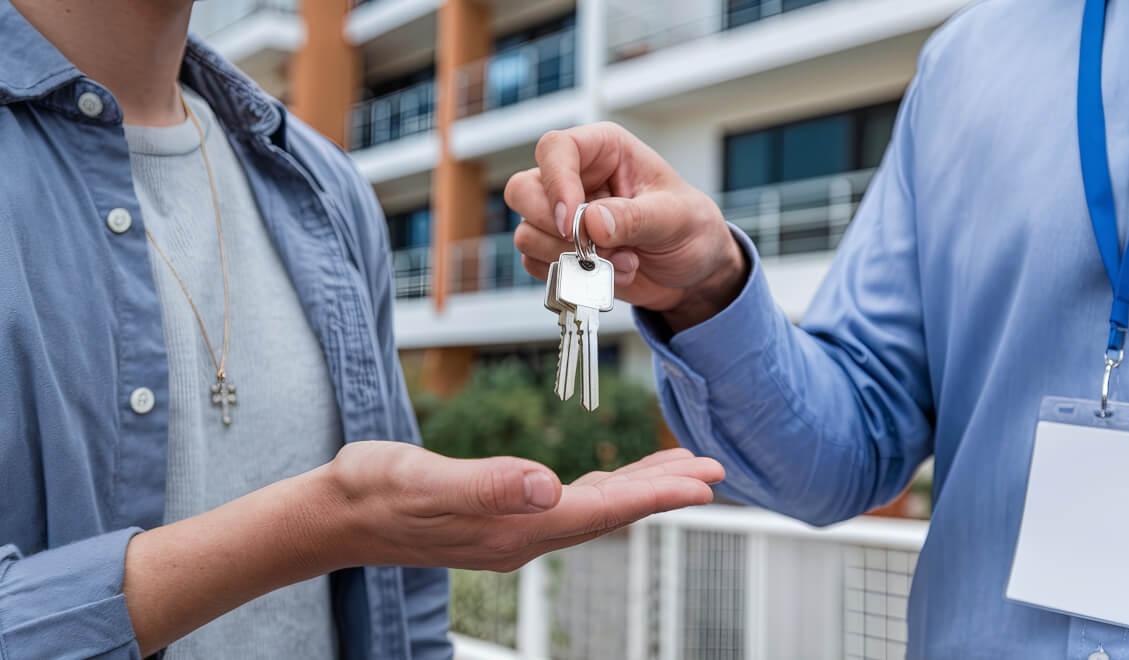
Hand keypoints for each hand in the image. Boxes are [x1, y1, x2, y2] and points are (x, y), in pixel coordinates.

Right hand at [315, 443, 723, 571]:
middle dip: (664, 490)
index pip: (601, 510)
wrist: (337, 515)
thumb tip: (547, 486)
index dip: (656, 494)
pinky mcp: (500, 516)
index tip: (705, 481)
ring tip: (681, 470)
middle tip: (715, 471)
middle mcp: (522, 533)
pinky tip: (609, 479)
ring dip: (640, 489)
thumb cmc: (374, 493)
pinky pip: (569, 502)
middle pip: (610, 512)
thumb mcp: (423, 481)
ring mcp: (512, 528)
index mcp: (513, 526)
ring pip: (594, 508)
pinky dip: (602, 488)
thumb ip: (486, 485)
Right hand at [507, 122, 748, 331]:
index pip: (556, 149)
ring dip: (571, 259)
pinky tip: (608, 275)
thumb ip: (634, 217)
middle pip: (523, 190)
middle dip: (553, 228)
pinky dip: (570, 277)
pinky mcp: (558, 251)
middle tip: (594, 247)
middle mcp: (574, 178)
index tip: (572, 222)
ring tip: (621, 263)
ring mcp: (561, 217)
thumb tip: (590, 222)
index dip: (556, 183)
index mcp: (603, 150)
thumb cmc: (690, 228)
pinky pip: (536, 264)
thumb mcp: (675, 217)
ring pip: (527, 233)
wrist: (693, 273)